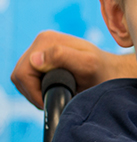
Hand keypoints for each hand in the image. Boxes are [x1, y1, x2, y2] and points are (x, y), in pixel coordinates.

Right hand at [10, 30, 136, 107]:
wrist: (111, 73)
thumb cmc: (103, 71)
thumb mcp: (87, 64)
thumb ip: (62, 57)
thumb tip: (35, 59)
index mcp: (47, 40)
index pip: (23, 72)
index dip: (33, 91)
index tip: (49, 100)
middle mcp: (41, 41)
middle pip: (20, 75)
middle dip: (33, 92)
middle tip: (53, 100)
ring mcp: (41, 50)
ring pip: (22, 78)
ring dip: (35, 91)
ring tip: (56, 95)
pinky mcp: (42, 59)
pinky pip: (28, 78)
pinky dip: (37, 88)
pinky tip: (53, 90)